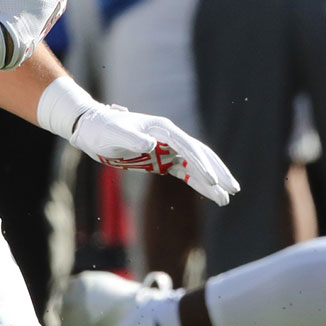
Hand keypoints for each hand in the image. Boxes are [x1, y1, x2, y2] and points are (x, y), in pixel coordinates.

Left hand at [72, 104, 239, 204]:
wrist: (91, 128)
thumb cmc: (101, 130)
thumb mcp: (114, 134)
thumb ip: (132, 138)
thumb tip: (152, 144)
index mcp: (162, 129)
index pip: (188, 147)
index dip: (202, 164)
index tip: (213, 181)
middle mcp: (169, 136)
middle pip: (200, 154)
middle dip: (218, 172)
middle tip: (234, 190)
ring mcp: (167, 148)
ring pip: (196, 165)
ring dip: (212, 180)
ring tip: (227, 198)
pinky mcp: (161, 159)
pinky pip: (185, 172)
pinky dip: (198, 183)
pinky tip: (210, 194)